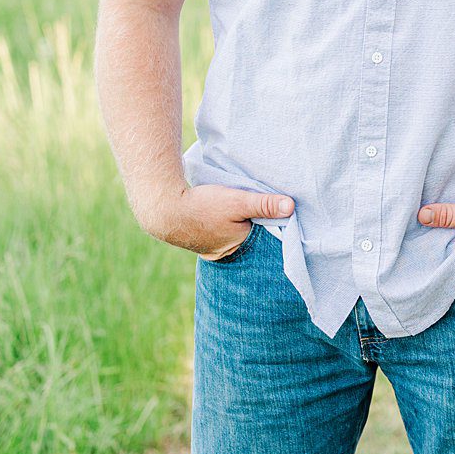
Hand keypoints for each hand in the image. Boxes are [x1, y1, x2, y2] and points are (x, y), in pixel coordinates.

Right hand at [147, 182, 292, 261]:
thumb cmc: (201, 206)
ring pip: (230, 237)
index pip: (261, 233)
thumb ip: (263, 204)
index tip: (265, 208)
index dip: (264, 221)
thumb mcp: (236, 200)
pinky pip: (215, 237)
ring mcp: (210, 250)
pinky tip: (214, 219)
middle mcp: (226, 253)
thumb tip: (291, 206)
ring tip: (230, 213)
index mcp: (239, 245)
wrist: (163, 209)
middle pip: (246, 237)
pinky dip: (218, 229)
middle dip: (249, 225)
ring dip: (233, 227)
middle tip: (247, 209)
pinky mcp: (197, 243)